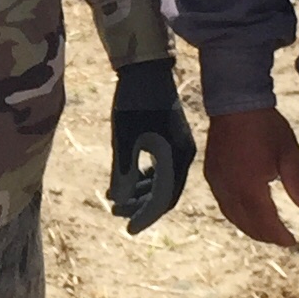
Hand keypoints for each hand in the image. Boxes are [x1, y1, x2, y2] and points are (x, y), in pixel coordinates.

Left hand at [108, 59, 195, 234]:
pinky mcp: (172, 138)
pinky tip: (127, 180)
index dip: (145, 216)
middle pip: (165, 193)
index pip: (162, 198)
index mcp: (174, 157)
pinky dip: (145, 177)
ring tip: (115, 199)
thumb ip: (123, 172)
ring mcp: (178, 146)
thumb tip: (119, 201)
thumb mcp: (124, 139)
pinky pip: (161, 167)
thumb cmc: (133, 102)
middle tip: (116, 213)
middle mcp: (182, 155)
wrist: (145, 69)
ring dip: (140, 192)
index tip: (128, 228)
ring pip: (162, 181)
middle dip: (141, 206)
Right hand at [202, 108, 298, 248]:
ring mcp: (217, 183)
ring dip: (249, 227)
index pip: (265, 223)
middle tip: (281, 238)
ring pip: (232, 216)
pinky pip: (223, 202)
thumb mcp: (289, 154)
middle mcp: (229, 190)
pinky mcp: (211, 174)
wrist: (235, 104)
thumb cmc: (264, 127)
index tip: (292, 242)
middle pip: (247, 224)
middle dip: (265, 235)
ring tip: (265, 230)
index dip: (279, 236)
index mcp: (250, 188)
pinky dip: (236, 213)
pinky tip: (245, 211)